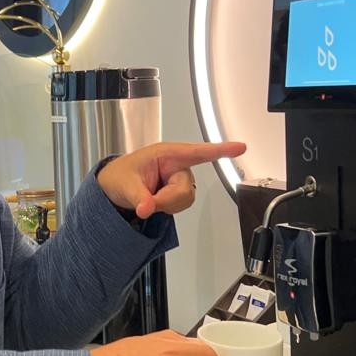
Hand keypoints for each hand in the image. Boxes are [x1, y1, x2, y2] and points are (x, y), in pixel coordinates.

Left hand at [97, 141, 246, 219]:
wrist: (114, 188)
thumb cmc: (119, 176)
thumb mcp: (124, 185)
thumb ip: (137, 197)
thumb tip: (146, 208)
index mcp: (167, 154)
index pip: (198, 152)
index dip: (220, 150)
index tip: (240, 147)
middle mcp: (177, 165)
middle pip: (186, 188)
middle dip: (167, 200)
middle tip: (147, 202)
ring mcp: (179, 180)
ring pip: (186, 199)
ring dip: (167, 205)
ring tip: (149, 198)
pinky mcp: (178, 192)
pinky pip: (182, 205)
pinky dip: (168, 208)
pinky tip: (156, 202)